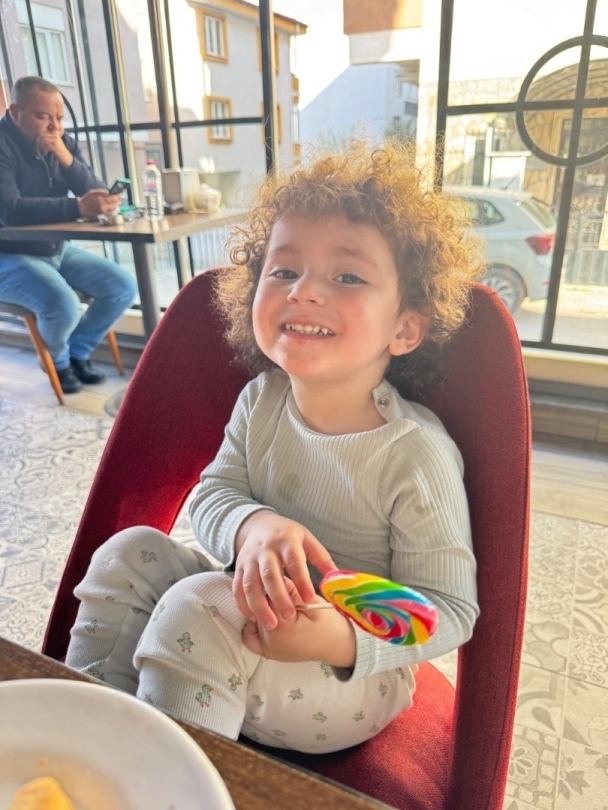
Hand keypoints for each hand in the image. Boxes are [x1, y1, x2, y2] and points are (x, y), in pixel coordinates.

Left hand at [36, 132, 72, 167]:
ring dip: (41, 147)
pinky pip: (46, 146)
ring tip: (42, 151)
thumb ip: (48, 140)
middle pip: (42, 137)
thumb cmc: (59, 151)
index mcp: (54, 134)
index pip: (43, 134)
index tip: (37, 145)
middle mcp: (55, 136)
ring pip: (44, 141)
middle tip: (38, 149)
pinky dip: (44, 150)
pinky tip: (45, 153)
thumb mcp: (53, 143)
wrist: (66, 158)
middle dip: (39, 143)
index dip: (38, 140)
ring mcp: (55, 141)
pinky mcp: (55, 146)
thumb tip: (37, 139)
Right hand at [77, 189, 121, 218]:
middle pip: (114, 205)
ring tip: (118, 202)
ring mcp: (103, 212)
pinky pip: (110, 212)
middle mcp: (103, 208)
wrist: (81, 208)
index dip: (116, 197)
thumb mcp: (92, 192)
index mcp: (101, 202)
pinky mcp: (102, 214)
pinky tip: (113, 206)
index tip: (119, 194)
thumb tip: (108, 192)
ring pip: (113, 209)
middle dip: (117, 201)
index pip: (112, 199)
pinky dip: (113, 208)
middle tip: (120, 198)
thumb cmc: (86, 199)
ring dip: (116, 205)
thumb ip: (100, 191)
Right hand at [233, 510, 335, 630]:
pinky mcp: (238, 568)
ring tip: (271, 625)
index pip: (294, 561)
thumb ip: (321, 557)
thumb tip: (336, 578)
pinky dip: (243, 605)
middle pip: (269, 575)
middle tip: (289, 616)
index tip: (310, 598)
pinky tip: (254, 619)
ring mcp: (249, 559)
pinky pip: (238, 588)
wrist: (258, 525)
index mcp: (286, 541)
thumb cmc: (287, 535)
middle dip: (279, 597)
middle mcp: (265, 550)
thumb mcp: (306, 538)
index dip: (301, 580)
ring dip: (259, 606)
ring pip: (250, 584)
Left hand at [242, 578, 355, 666]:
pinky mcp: (268, 653)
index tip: (283, 583)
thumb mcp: (312, 602)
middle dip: (267, 598)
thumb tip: (276, 576)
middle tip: (282, 594)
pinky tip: (265, 618)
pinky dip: (252, 628)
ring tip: (274, 605)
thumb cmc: (328, 623)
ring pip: (253, 619)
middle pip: (258, 608)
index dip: (275, 587)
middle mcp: (270, 641)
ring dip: (260, 610)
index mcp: (282, 627)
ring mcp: (267, 650)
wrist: (337, 645)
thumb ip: (292, 590)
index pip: (267, 597)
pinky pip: (250, 638)